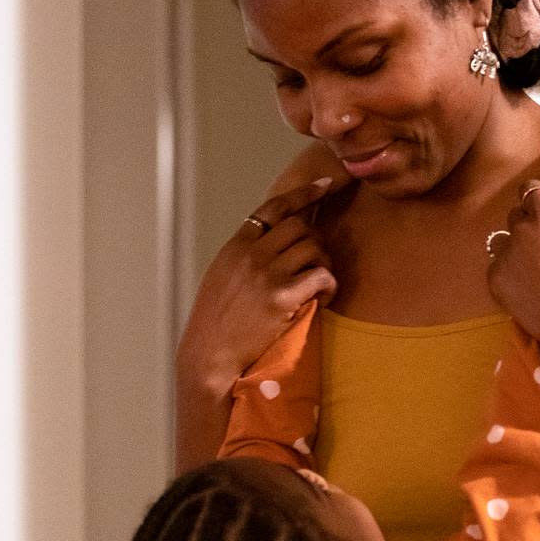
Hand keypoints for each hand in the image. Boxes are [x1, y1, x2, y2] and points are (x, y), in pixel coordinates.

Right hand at [178, 177, 340, 390]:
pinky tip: (324, 297)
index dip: (303, 193)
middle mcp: (252, 254)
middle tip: (317, 261)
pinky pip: (321, 275)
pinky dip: (330, 284)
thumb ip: (245, 255)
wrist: (210, 353)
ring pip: (314, 246)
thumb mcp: (221, 276)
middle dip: (316, 238)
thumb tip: (271, 240)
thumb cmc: (215, 322)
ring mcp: (267, 274)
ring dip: (324, 262)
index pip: (274, 207)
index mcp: (236, 245)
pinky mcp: (283, 297)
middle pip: (300, 225)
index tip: (323, 187)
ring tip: (319, 283)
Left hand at [487, 172, 539, 352]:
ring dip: (516, 248)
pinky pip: (497, 269)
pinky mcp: (495, 281)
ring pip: (504, 242)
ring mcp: (505, 256)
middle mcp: (519, 230)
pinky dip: (509, 275)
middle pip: (516, 215)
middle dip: (530, 224)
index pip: (531, 189)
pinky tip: (531, 286)